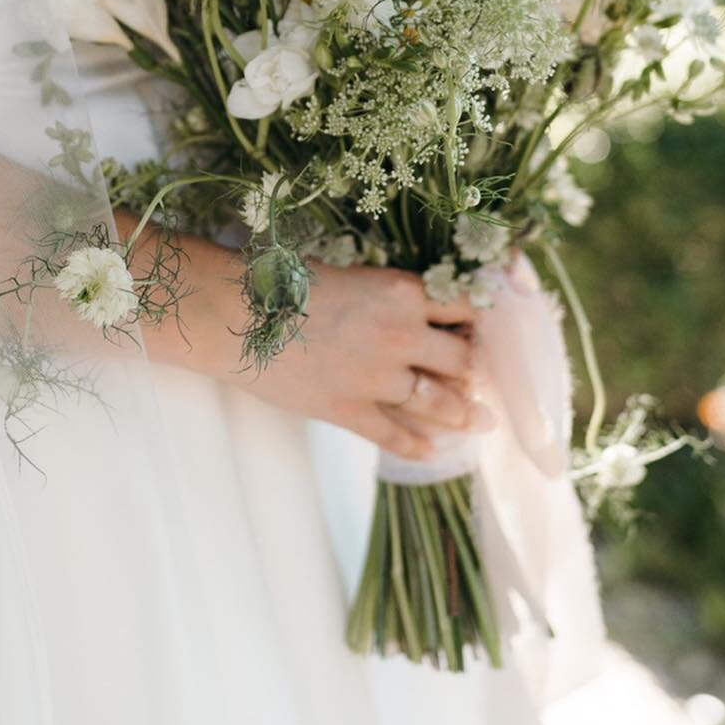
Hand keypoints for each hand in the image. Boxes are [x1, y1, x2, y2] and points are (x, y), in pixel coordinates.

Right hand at [132, 222, 494, 460]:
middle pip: (462, 359)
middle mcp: (401, 336)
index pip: (467, 308)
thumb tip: (416, 311)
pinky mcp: (349, 409)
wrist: (234, 314)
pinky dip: (415, 444)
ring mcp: (377, 378)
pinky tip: (430, 450)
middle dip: (475, 370)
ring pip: (438, 402)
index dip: (483, 321)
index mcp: (403, 292)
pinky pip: (393, 434)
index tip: (490, 330)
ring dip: (462, 412)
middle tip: (485, 379)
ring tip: (479, 421)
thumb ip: (387, 295)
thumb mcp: (350, 274)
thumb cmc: (284, 280)